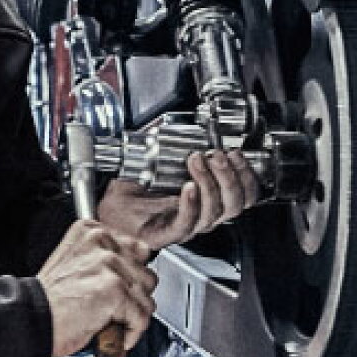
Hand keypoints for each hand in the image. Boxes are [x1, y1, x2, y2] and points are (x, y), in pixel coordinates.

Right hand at [37, 219, 157, 356]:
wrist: (30, 319)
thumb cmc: (48, 299)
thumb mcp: (73, 262)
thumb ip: (103, 258)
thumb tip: (133, 270)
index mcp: (91, 231)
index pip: (136, 248)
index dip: (130, 275)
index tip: (120, 289)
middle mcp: (101, 242)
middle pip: (145, 272)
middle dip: (133, 296)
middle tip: (115, 309)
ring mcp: (109, 265)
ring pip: (146, 296)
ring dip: (133, 315)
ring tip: (113, 322)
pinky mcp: (115, 291)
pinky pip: (142, 316)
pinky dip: (132, 333)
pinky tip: (114, 335)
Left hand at [97, 149, 256, 249]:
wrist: (110, 202)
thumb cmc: (137, 184)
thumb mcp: (166, 157)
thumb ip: (183, 141)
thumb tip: (194, 123)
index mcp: (209, 198)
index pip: (244, 195)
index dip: (247, 176)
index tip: (236, 155)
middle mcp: (201, 213)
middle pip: (234, 204)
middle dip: (230, 177)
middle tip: (217, 156)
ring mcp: (185, 226)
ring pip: (213, 212)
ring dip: (209, 183)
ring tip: (195, 161)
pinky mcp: (165, 234)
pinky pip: (186, 223)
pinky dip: (190, 203)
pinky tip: (188, 186)